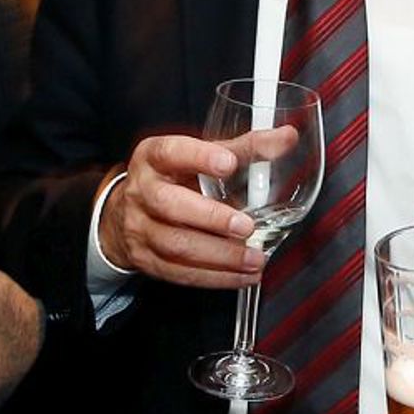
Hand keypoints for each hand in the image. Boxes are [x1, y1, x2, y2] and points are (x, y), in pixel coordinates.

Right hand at [96, 133, 263, 286]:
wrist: (127, 212)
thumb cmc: (172, 178)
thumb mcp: (199, 156)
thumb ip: (243, 148)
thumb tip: (287, 137)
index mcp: (154, 158)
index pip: (171, 153)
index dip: (198, 157)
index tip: (228, 162)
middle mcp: (143, 191)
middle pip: (170, 205)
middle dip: (211, 218)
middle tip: (246, 226)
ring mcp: (140, 228)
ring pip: (177, 245)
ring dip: (220, 256)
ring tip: (254, 257)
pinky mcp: (146, 259)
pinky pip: (180, 272)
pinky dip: (215, 277)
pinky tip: (241, 275)